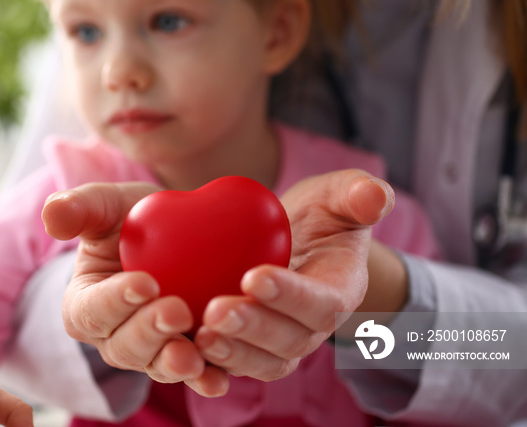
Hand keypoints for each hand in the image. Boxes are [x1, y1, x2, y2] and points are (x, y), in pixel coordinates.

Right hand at [43, 182, 229, 396]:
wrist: (178, 232)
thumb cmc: (133, 219)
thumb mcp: (107, 206)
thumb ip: (79, 209)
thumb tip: (53, 217)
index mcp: (85, 304)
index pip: (93, 309)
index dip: (116, 300)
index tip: (145, 283)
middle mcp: (114, 337)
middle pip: (125, 346)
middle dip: (150, 332)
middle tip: (177, 311)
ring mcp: (151, 353)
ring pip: (157, 366)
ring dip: (174, 364)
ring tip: (194, 356)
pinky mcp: (187, 357)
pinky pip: (195, 375)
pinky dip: (206, 379)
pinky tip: (219, 378)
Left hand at [193, 169, 394, 379]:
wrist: (295, 241)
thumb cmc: (319, 216)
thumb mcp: (337, 196)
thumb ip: (357, 194)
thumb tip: (375, 194)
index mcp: (340, 291)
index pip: (322, 302)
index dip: (291, 295)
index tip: (253, 277)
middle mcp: (313, 326)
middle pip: (289, 341)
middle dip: (253, 329)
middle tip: (216, 311)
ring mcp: (281, 343)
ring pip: (262, 362)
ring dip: (232, 354)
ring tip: (199, 336)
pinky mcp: (250, 348)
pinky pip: (235, 365)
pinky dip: (212, 366)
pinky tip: (183, 350)